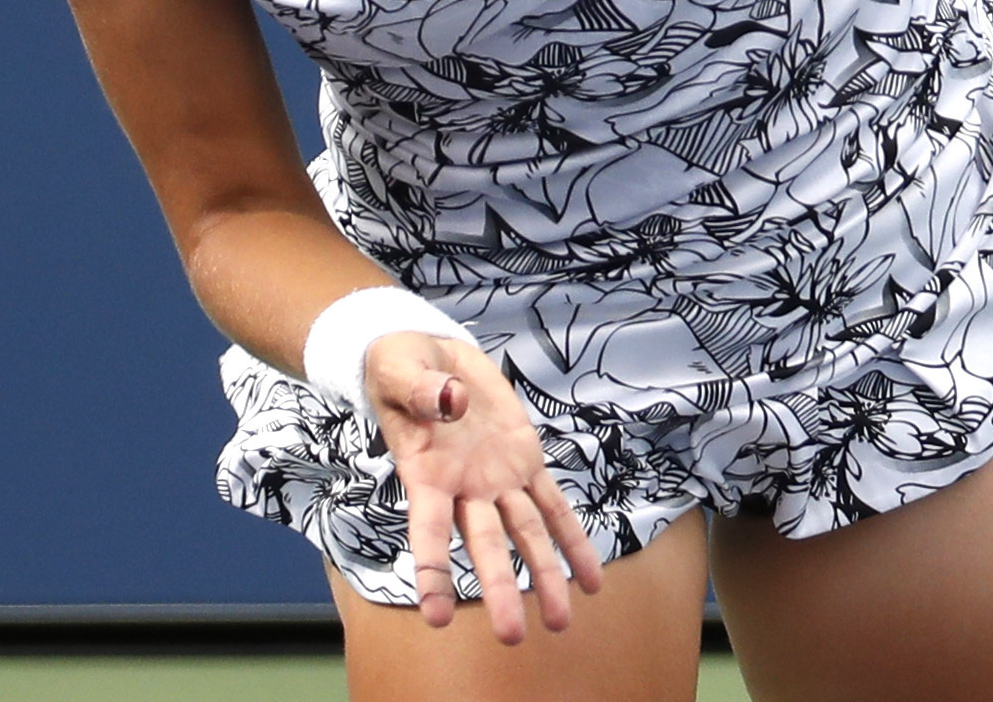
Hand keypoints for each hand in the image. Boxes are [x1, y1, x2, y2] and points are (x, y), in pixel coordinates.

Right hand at [369, 330, 606, 641]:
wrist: (428, 354)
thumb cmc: (401, 368)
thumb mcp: (403, 370)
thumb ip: (426, 390)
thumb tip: (452, 400)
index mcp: (426, 474)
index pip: (427, 533)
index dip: (432, 574)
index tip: (438, 617)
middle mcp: (463, 488)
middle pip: (484, 546)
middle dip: (499, 589)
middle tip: (512, 637)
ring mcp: (496, 478)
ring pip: (525, 533)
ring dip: (544, 575)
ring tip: (563, 620)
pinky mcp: (524, 459)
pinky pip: (553, 503)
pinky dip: (572, 536)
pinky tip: (591, 574)